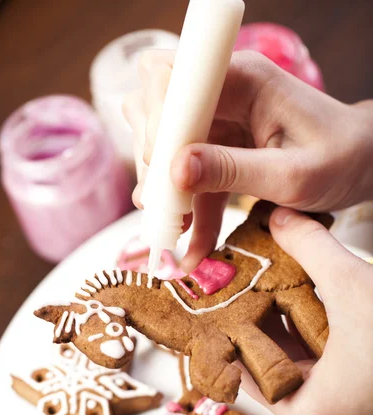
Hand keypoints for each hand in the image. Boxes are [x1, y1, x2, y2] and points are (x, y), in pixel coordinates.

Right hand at [123, 50, 372, 271]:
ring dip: (164, 190)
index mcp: (244, 79)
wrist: (358, 164)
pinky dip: (186, 209)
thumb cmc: (339, 160)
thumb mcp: (291, 175)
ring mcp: (218, 118)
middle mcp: (223, 90)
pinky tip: (191, 244)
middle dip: (153, 162)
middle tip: (163, 209)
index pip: (172, 79)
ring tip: (173, 232)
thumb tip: (175, 171)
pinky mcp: (218, 144)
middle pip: (157, 110)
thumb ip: (234, 170)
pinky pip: (188, 174)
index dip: (156, 123)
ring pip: (165, 144)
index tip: (163, 171)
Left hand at [240, 207, 372, 414]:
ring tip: (255, 285)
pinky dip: (302, 331)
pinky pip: (313, 361)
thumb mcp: (352, 283)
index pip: (240, 373)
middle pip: (264, 366)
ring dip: (275, 323)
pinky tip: (293, 297)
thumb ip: (310, 246)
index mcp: (308, 413)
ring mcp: (339, 407)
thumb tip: (279, 217)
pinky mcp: (353, 393)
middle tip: (227, 288)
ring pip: (289, 362)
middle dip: (248, 321)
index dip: (220, 334)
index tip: (204, 306)